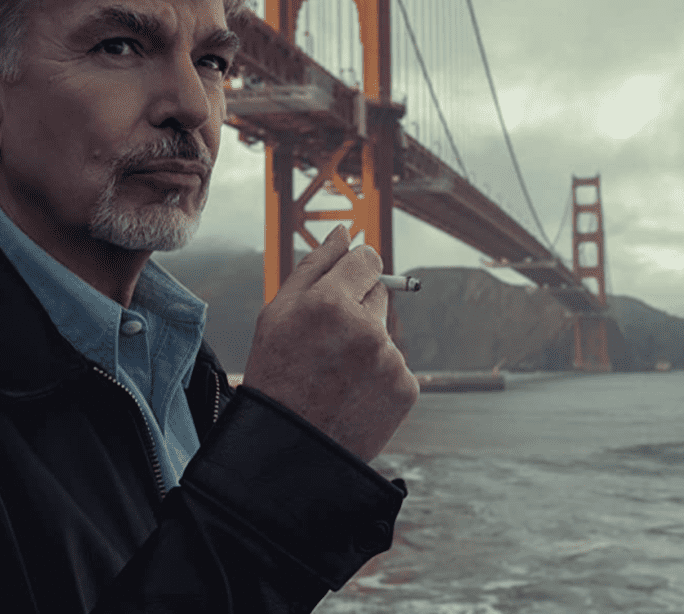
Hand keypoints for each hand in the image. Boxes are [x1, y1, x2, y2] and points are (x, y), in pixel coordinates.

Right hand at [243, 225, 419, 462]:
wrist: (289, 449)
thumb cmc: (277, 376)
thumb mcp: (277, 314)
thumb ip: (314, 266)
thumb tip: (345, 233)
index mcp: (330, 303)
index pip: (367, 258)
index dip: (353, 271)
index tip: (343, 287)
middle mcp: (366, 328)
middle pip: (379, 293)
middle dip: (357, 308)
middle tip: (327, 343)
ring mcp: (390, 360)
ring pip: (385, 332)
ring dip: (367, 344)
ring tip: (335, 375)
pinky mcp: (406, 388)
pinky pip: (396, 364)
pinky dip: (379, 375)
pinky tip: (351, 393)